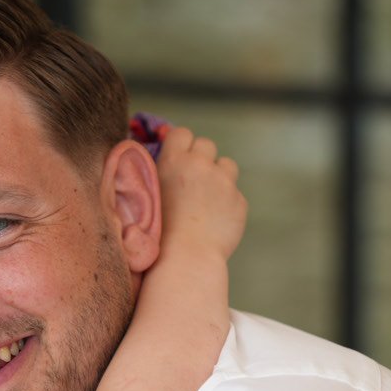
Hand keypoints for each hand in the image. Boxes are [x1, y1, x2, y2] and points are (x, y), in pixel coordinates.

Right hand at [155, 124, 245, 262]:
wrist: (187, 258)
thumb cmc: (160, 232)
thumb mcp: (150, 194)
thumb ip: (160, 172)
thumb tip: (167, 159)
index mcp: (175, 161)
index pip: (182, 132)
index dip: (182, 144)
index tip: (180, 158)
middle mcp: (201, 164)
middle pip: (207, 144)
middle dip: (202, 158)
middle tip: (193, 181)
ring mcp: (224, 182)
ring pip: (227, 164)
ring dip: (219, 176)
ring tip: (208, 199)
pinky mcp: (239, 201)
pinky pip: (235, 193)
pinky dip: (228, 203)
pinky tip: (215, 220)